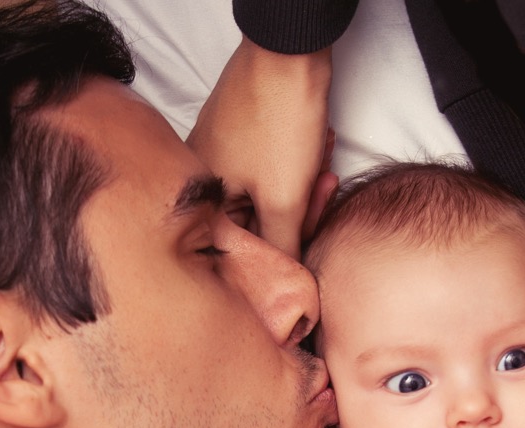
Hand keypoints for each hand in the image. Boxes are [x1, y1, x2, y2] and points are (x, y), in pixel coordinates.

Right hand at [187, 37, 333, 260]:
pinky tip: (318, 146)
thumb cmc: (278, 119)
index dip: (281, 245)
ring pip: (272, 193)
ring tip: (323, 163)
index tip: (307, 238)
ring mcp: (225, 149)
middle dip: (300, 209)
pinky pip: (277, 167)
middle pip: (259, 219)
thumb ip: (282, 247)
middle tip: (323, 187)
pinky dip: (301, 164)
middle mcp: (205, 172)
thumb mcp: (283, 198)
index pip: (241, 243)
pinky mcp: (249, 132)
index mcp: (201, 194)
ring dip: (305, 185)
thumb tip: (287, 278)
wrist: (293, 52)